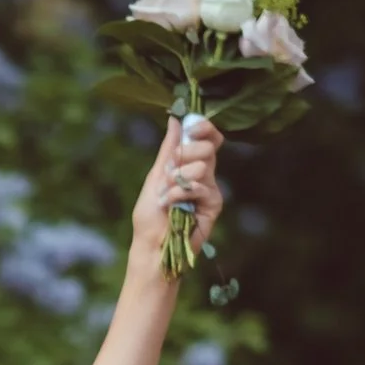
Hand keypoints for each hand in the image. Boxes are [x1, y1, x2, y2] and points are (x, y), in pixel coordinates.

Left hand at [130, 114, 223, 257]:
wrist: (152, 245)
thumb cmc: (150, 216)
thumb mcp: (155, 177)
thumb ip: (168, 149)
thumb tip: (175, 119)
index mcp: (190, 165)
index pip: (208, 138)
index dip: (204, 128)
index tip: (191, 128)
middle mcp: (204, 174)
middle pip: (209, 147)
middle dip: (184, 155)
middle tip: (170, 172)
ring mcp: (210, 189)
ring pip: (203, 165)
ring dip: (178, 180)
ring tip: (167, 196)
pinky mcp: (214, 204)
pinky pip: (201, 186)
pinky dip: (180, 194)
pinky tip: (172, 206)